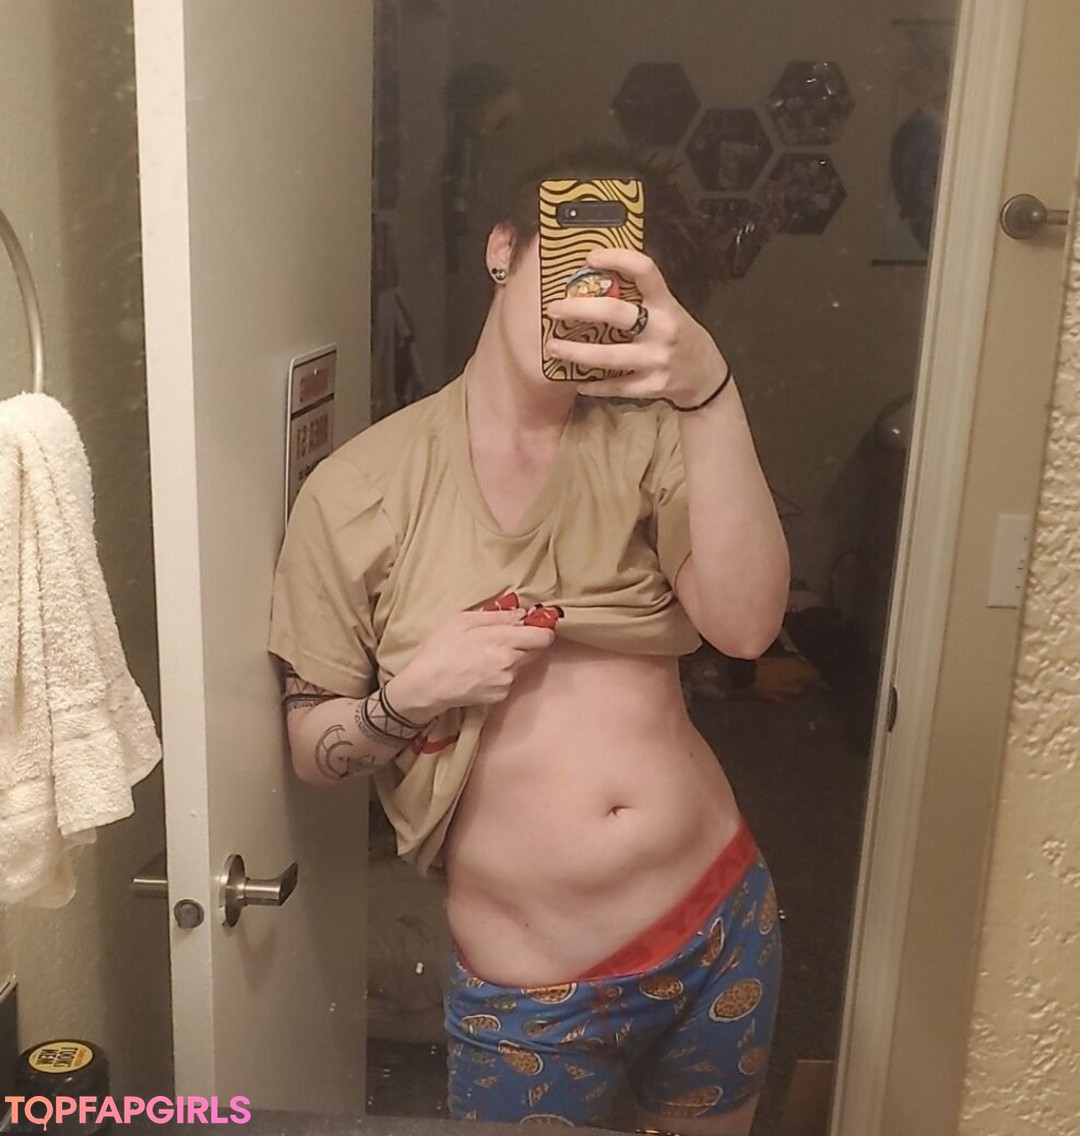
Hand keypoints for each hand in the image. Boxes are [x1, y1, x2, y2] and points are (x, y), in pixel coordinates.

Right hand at [387, 607, 555, 718]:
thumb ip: (497, 616)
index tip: (533, 626)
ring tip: (485, 656)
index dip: (542, 630)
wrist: (426, 686)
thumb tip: (522, 614)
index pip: (543, 637)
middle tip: (502, 639)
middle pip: (536, 651)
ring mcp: (506, 682)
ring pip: (521, 665)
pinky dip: (501, 674)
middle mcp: (510, 663)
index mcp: (502, 641)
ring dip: (511, 658)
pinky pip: (509, 680)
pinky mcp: (500, 696)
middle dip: (525, 643)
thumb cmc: (440, 649)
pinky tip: (481, 671)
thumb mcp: (463, 621)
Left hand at [544, 247, 728, 407]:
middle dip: (580, 309)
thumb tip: (595, 277)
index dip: (617, 258)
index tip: (589, 257)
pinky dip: (595, 385)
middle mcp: (663, 328)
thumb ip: (640, 296)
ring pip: (610, 356)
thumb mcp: (668, 309)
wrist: (705, 375)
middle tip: (553, 309)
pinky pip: (617, 385)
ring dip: (576, 352)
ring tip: (552, 347)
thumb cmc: (678, 334)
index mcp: (666, 302)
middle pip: (616, 313)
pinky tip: (576, 381)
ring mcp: (657, 359)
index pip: (644, 270)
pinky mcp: (653, 386)